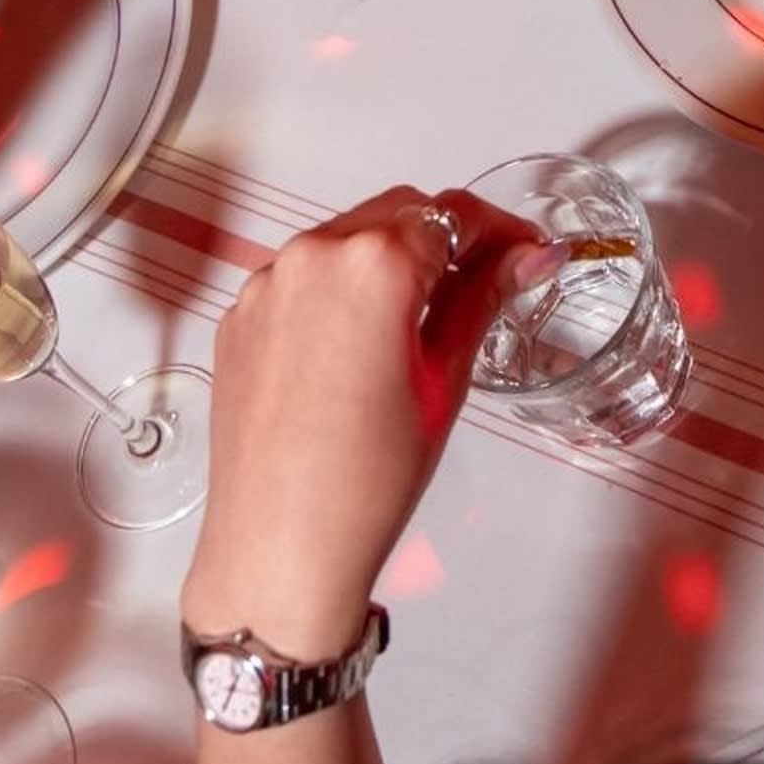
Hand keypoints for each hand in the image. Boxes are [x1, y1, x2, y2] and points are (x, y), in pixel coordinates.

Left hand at [182, 186, 545, 658]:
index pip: (455, 214)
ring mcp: (267, 285)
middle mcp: (312, 258)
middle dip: (446, 238)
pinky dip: (341, 288)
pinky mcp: (240, 316)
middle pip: (401, 212)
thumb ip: (481, 300)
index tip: (523, 250)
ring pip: (350, 238)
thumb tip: (521, 256)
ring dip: (392, 258)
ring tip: (423, 316)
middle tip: (486, 279)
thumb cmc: (362, 483)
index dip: (500, 229)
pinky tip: (364, 340)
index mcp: (373, 266)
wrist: (276, 551)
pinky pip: (305, 275)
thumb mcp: (444, 382)